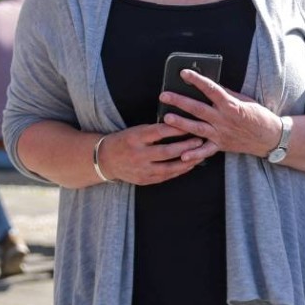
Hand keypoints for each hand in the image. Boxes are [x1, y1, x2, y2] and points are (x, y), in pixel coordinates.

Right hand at [96, 123, 215, 185]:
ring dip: (187, 161)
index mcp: (135, 138)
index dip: (177, 129)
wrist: (105, 160)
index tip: (190, 125)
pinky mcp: (144, 180)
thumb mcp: (135, 130)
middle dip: (186, 146)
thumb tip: (179, 127)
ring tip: (199, 154)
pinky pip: (166, 176)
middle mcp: (138, 154)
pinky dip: (179, 171)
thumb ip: (154, 131)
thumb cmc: (124, 141)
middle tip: (200, 140)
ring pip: (169, 167)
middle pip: (167, 152)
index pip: (159, 132)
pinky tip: (189, 165)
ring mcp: (141, 170)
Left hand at [159, 69, 283, 156]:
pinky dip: (195, 154)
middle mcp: (224, 119)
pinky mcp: (221, 146)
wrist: (270, 137)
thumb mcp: (244, 100)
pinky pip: (206, 151)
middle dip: (180, 101)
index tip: (183, 73)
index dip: (197, 80)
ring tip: (166, 118)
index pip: (211, 89)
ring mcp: (222, 134)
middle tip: (164, 95)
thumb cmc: (258, 116)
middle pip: (198, 109)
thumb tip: (210, 84)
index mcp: (231, 105)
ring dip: (181, 123)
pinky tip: (183, 155)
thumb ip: (226, 93)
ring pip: (198, 128)